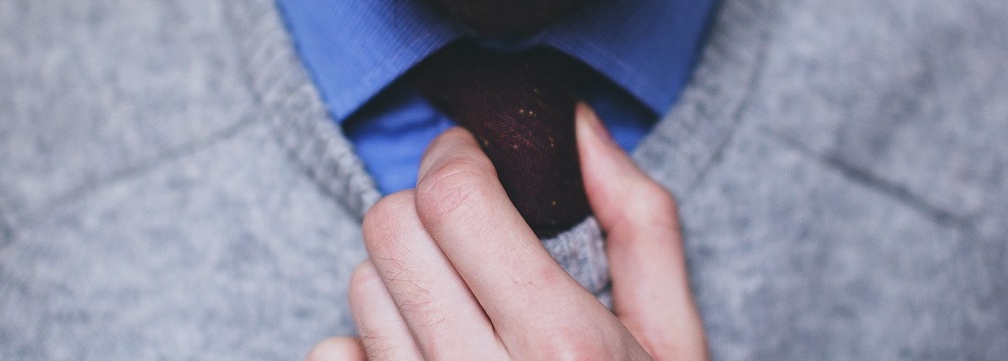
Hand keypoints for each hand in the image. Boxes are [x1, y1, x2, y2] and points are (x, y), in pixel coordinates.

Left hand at [308, 104, 706, 359]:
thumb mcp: (673, 338)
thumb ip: (638, 223)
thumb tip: (581, 128)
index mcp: (564, 345)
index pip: (452, 200)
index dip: (457, 158)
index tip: (474, 162)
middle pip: (391, 232)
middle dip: (427, 212)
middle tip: (468, 233)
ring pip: (361, 289)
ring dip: (405, 280)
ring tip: (462, 311)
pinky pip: (333, 358)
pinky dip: (367, 346)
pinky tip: (425, 358)